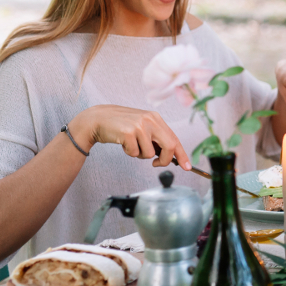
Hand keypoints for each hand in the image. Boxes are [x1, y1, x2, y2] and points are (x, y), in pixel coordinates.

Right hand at [72, 105, 190, 169]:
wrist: (97, 119)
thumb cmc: (120, 126)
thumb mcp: (142, 127)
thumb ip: (156, 138)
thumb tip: (170, 155)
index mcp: (156, 118)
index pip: (175, 138)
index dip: (182, 154)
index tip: (188, 166)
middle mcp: (150, 120)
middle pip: (169, 146)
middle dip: (164, 160)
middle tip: (156, 164)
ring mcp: (140, 126)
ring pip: (149, 154)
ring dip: (140, 155)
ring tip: (131, 144)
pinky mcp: (128, 133)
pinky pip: (134, 153)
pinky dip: (129, 152)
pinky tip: (122, 142)